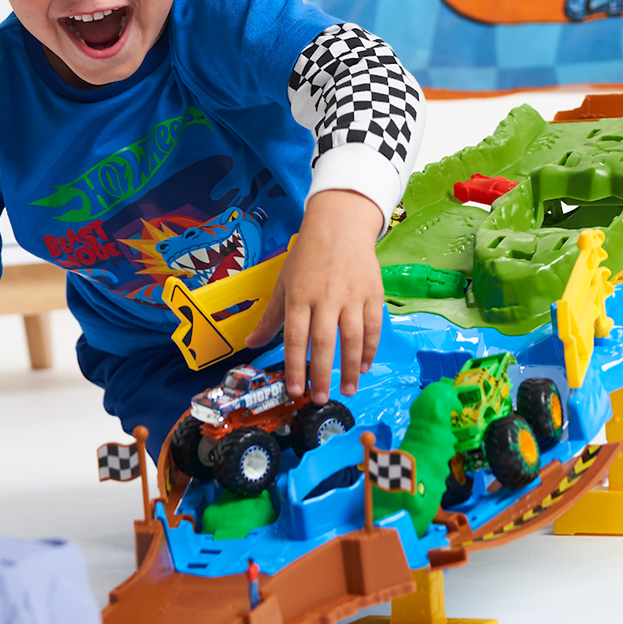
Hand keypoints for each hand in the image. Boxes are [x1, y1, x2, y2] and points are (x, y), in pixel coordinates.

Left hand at [267, 189, 383, 399]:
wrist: (340, 224)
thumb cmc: (307, 256)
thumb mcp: (283, 283)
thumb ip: (270, 318)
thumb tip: (250, 344)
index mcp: (299, 296)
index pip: (295, 337)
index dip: (294, 366)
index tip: (295, 390)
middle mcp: (326, 297)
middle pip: (323, 342)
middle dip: (321, 374)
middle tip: (320, 399)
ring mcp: (352, 296)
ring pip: (351, 338)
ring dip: (350, 368)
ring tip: (347, 390)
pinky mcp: (372, 294)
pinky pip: (372, 327)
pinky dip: (369, 349)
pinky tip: (363, 366)